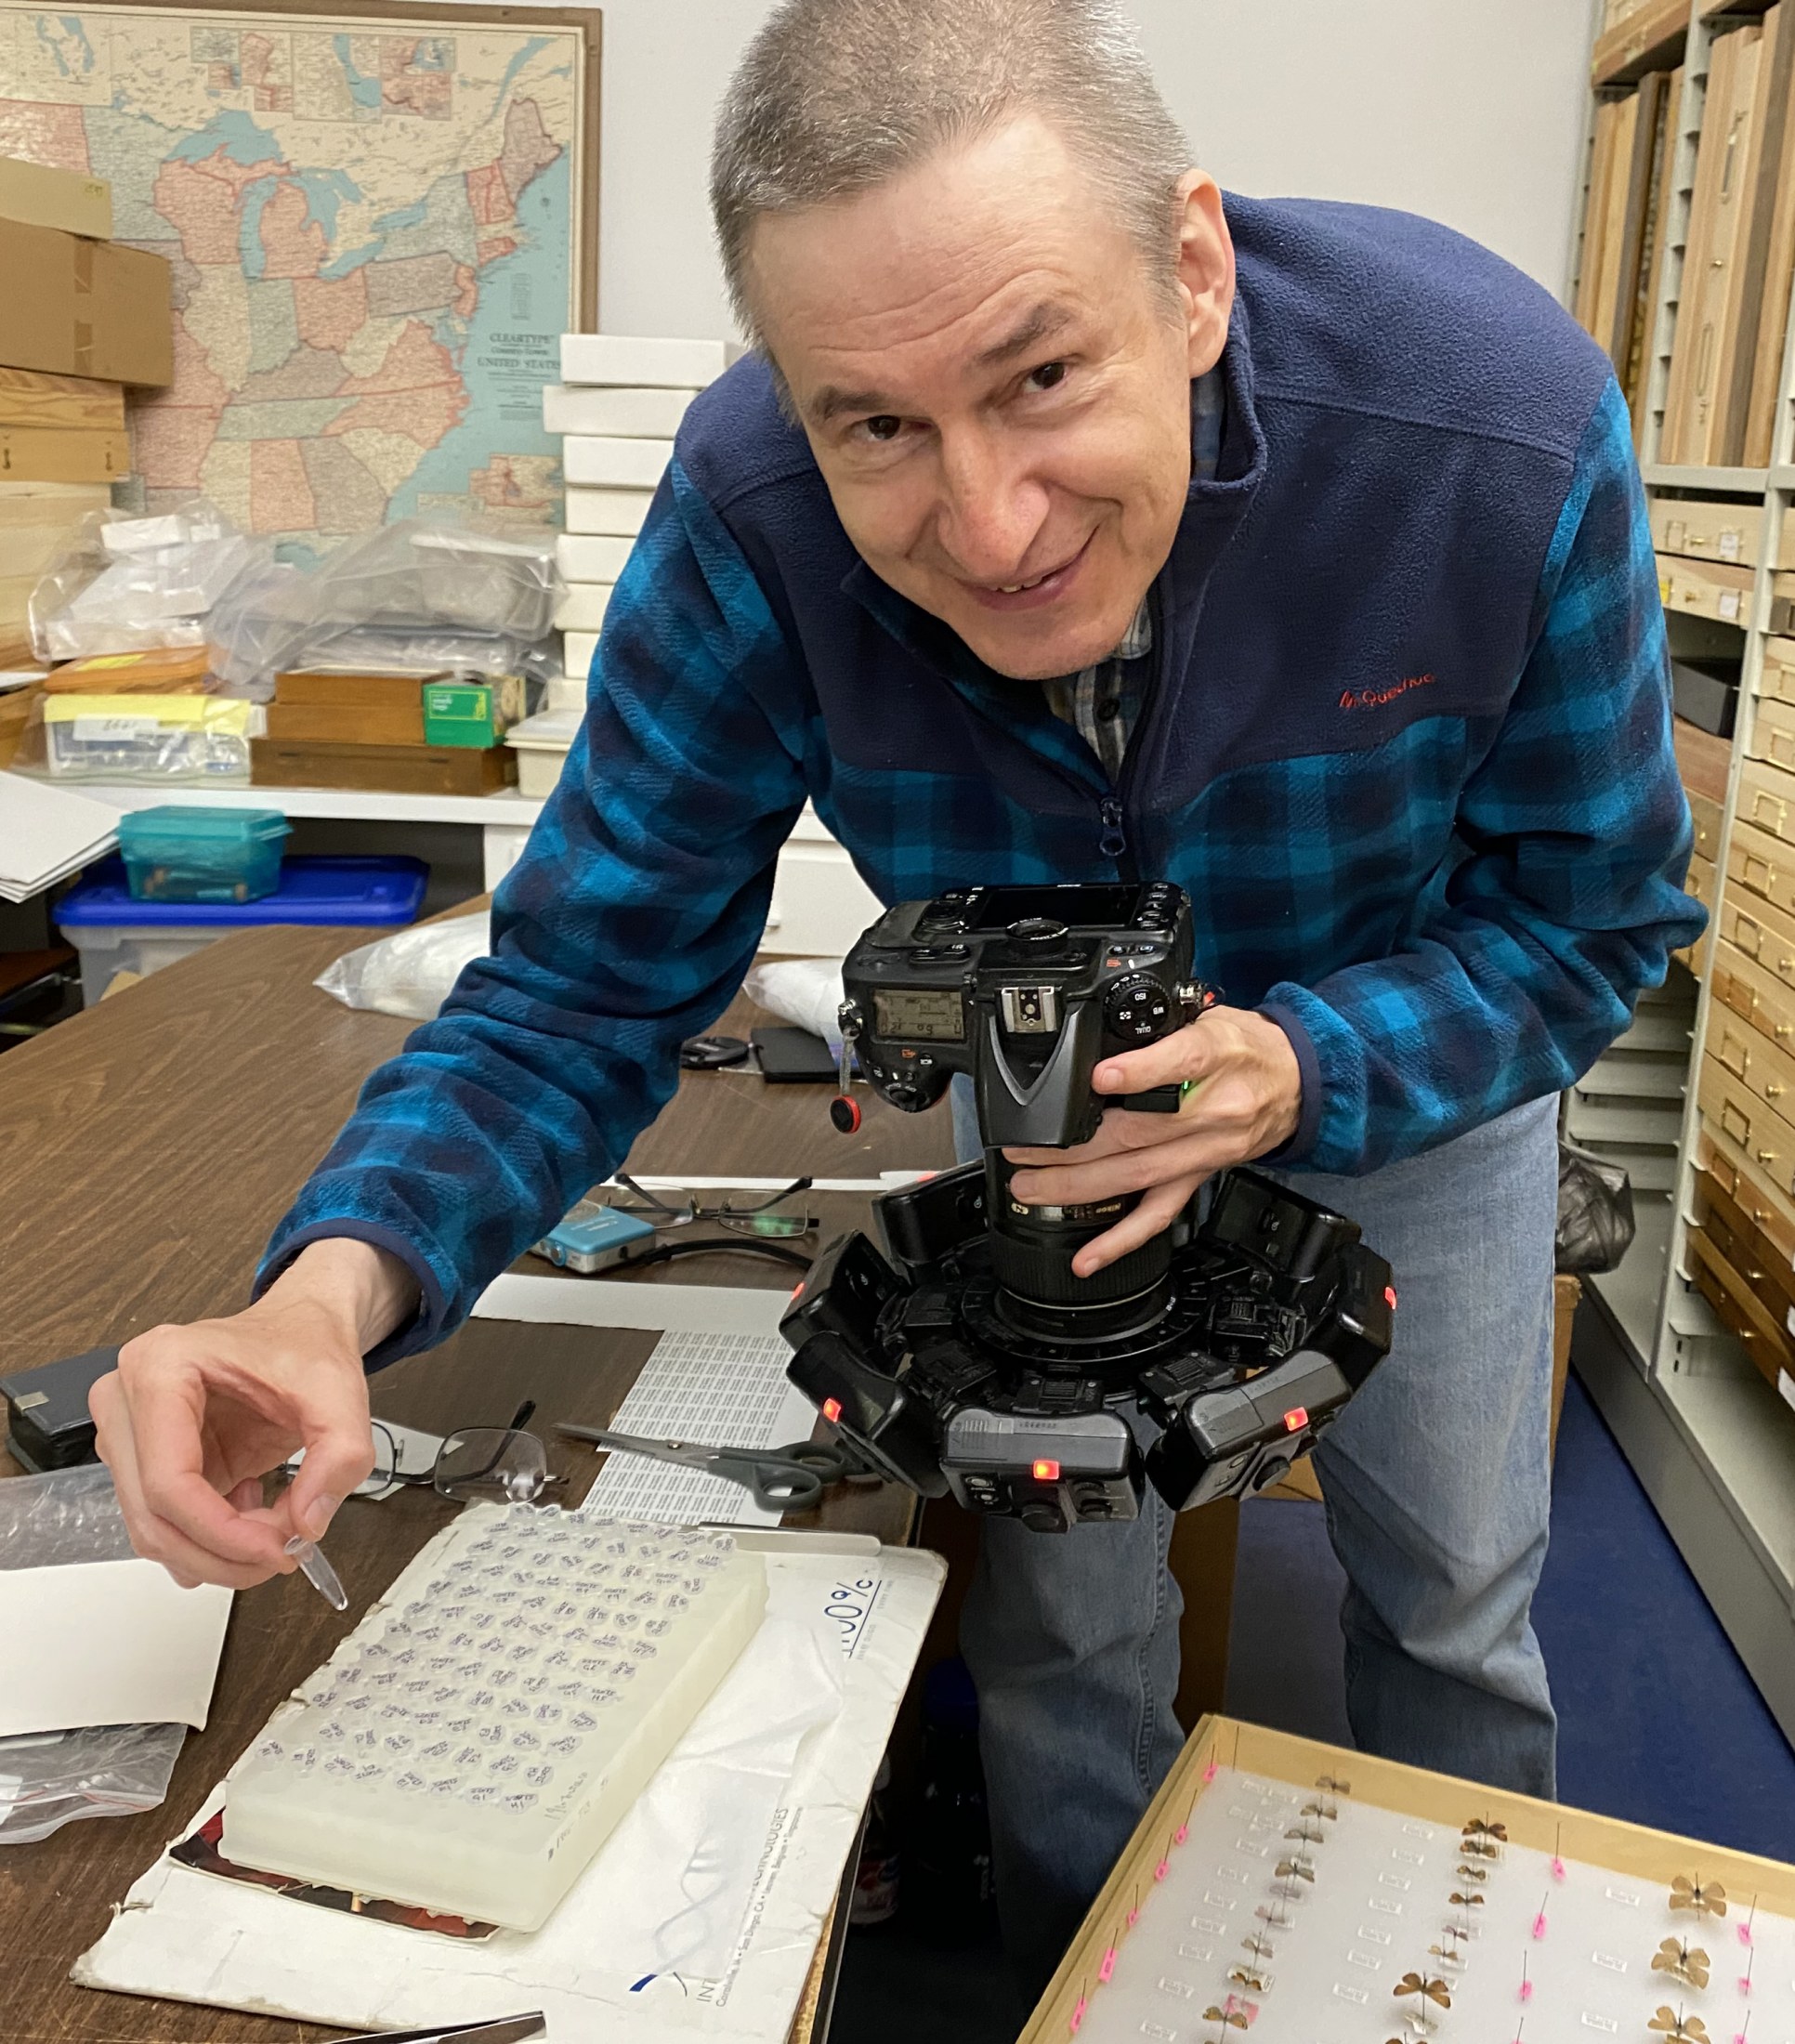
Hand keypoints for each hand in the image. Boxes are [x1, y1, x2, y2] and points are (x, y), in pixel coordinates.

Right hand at [90, 1238, 417, 1589]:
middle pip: (152, 1517)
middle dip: (222, 1551)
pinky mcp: (147, 1460)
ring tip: (275, 1522)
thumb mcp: (340, 1392)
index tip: (275, 1550)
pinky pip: (167, 1524)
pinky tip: (251, 1507)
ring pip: (154, 1531)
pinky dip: (212, 1538)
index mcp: (160, 1367)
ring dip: (218, 1550)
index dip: (221, 1533)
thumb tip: (307, 1523)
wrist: (298, 1326)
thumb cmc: (303, 1343)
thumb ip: (340, 1457)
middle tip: (282, 1551)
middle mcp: (127, 1400)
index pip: (169, 1482)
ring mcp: (131, 1434)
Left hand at [1004, 1006, 1301, 1275]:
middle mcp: (1213, 1110)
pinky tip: (1087, 1257)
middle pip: (1140, 1132)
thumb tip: (1100, 1041)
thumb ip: (1159, 1031)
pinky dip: (1120, 1240)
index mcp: (1216, 1057)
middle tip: (1024, 1148)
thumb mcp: (1209, 1016)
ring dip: (1078, 1187)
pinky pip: (1160, 1215)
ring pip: (1138, 1176)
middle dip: (1073, 1145)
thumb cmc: (1247, 1046)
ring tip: (1031, 1187)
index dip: (1138, 1073)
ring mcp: (1205, 1152)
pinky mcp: (1200, 1177)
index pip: (1181, 1063)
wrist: (1298, 1081)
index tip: (1098, 1078)